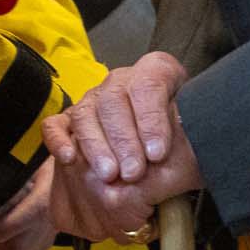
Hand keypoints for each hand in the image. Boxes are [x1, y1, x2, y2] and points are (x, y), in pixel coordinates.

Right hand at [43, 52, 202, 241]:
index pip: (151, 82)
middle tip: (134, 172)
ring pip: (87, 112)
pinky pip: (55, 124)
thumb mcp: (194, 148)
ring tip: (110, 175)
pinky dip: (59, 140)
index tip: (157, 153)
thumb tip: (183, 160)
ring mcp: (93, 99)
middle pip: (115, 98)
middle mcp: (123, 81)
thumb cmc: (181, 152)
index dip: (152, 117)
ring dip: (97, 145)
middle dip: (124, 139)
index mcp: (158, 74)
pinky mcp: (69, 121)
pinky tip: (69, 158)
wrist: (158, 167)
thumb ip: (190, 149)